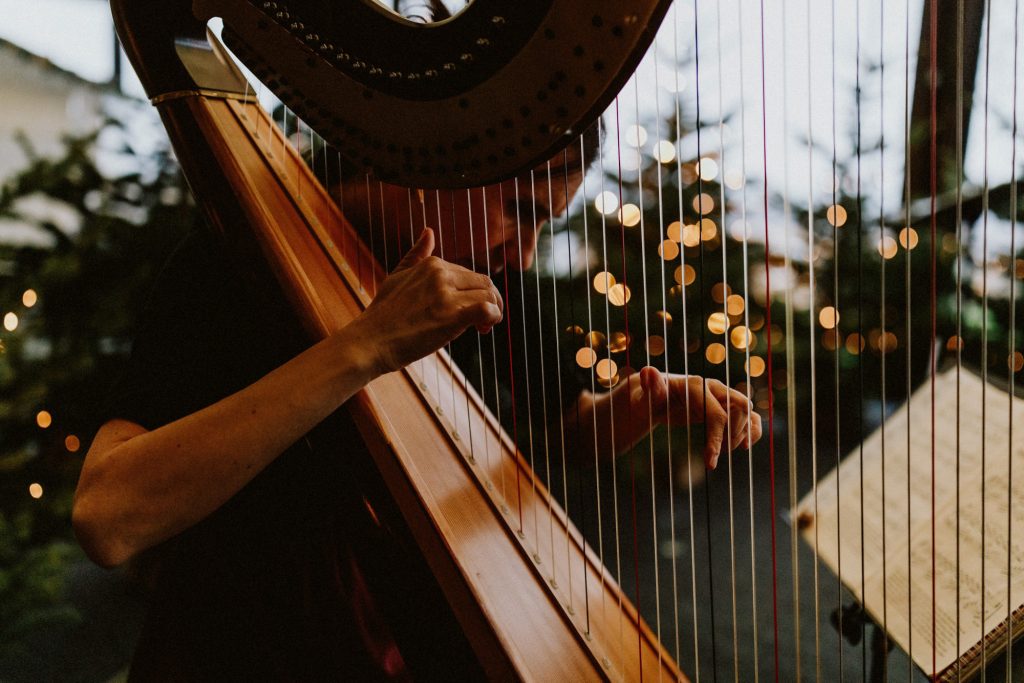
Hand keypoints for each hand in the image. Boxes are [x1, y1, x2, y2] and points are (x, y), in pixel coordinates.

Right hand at [346, 228, 503, 374]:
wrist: (370, 341)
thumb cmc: (383, 314)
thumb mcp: (397, 276)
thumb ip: (416, 255)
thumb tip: (429, 230)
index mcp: (432, 264)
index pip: (469, 274)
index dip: (474, 293)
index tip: (469, 311)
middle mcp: (440, 274)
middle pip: (484, 283)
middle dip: (489, 301)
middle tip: (481, 323)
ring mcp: (446, 294)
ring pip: (489, 295)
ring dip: (493, 311)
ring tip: (482, 328)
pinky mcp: (452, 316)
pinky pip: (487, 309)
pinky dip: (493, 318)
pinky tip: (483, 329)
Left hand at [580, 366, 762, 468]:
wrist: (647, 398)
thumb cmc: (643, 400)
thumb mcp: (642, 398)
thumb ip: (650, 388)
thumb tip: (648, 371)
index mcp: (695, 386)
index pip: (716, 413)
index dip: (716, 439)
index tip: (710, 464)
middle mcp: (711, 388)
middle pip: (739, 408)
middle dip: (733, 434)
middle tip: (716, 456)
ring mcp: (718, 396)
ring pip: (746, 410)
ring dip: (744, 432)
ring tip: (727, 452)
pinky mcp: (721, 406)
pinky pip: (747, 415)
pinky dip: (752, 429)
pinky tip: (744, 447)